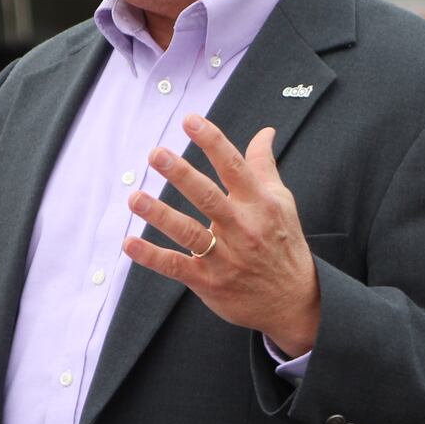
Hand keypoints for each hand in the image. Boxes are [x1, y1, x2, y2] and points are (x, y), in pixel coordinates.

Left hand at [123, 114, 320, 356]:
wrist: (295, 303)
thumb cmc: (283, 243)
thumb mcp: (281, 202)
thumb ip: (264, 165)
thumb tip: (264, 131)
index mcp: (260, 204)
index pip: (234, 167)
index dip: (213, 142)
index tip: (190, 120)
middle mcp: (242, 228)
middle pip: (208, 197)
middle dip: (181, 175)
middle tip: (155, 154)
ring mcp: (225, 257)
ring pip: (188, 232)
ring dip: (160, 215)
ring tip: (134, 197)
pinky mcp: (208, 281)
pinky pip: (176, 266)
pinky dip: (152, 256)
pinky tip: (129, 243)